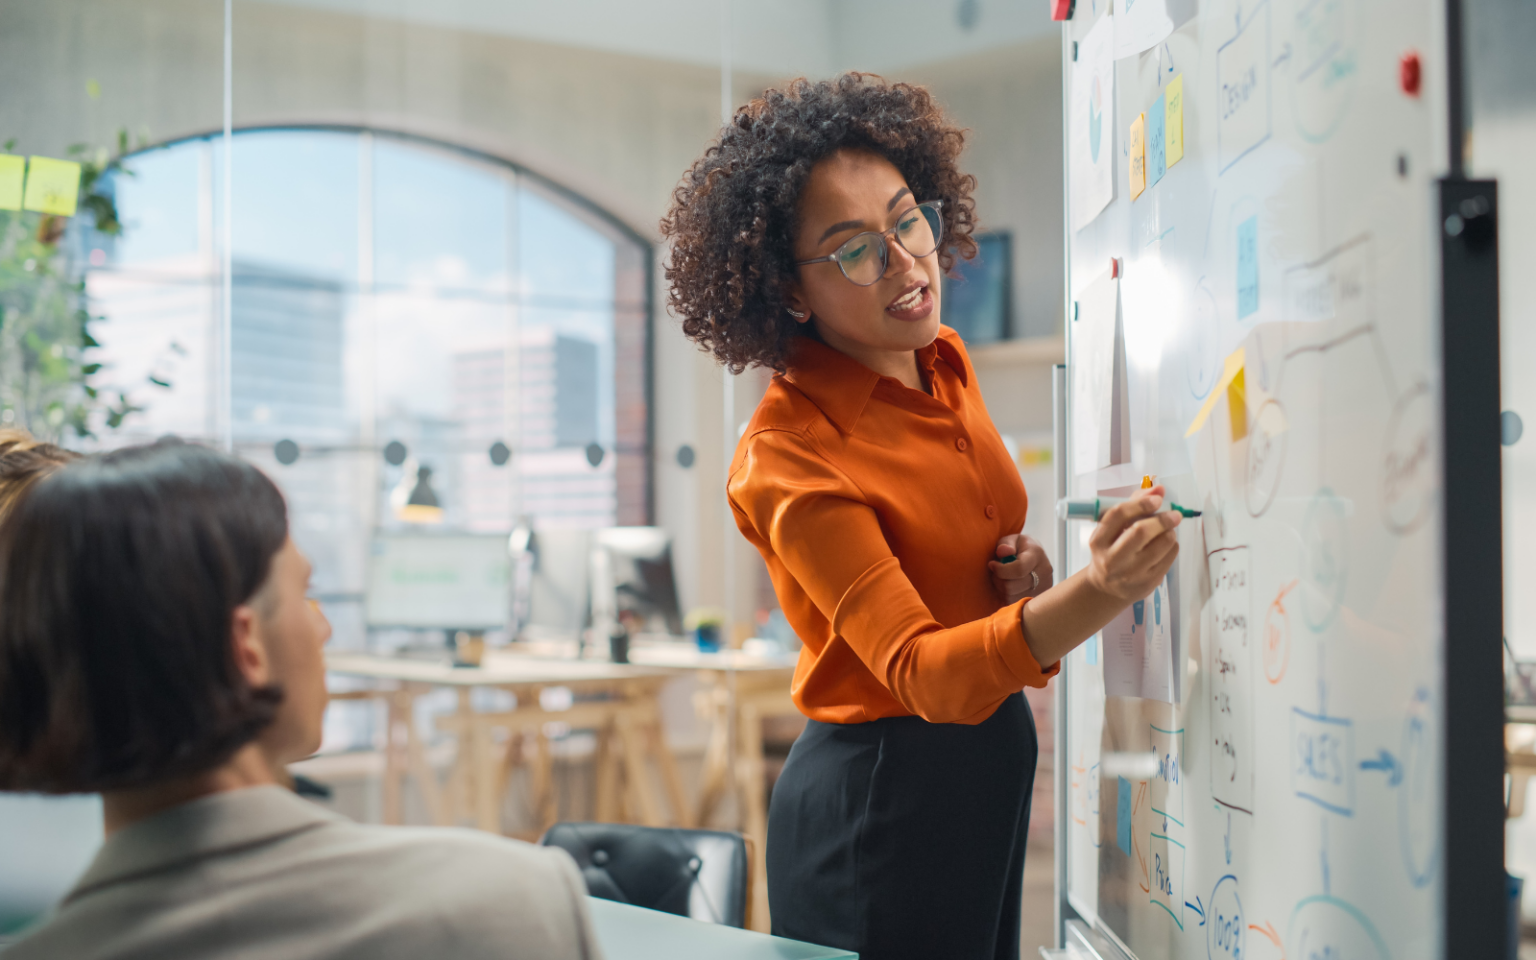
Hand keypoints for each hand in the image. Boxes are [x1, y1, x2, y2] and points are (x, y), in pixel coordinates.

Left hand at [989, 533, 1052, 603]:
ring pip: (1012, 597)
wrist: (1036, 556)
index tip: (992, 564)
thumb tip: (1003, 551)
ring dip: (1002, 589)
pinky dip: (1008, 596)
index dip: (1000, 569)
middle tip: (995, 572)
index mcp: (1037, 554)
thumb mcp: (1012, 539)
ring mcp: (1043, 587)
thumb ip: (1005, 543)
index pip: (1018, 569)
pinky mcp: (1039, 597)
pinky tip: (1009, 586)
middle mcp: (1044, 572)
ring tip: (1003, 578)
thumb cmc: (1020, 547)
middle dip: (998, 580)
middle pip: (1012, 586)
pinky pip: (1016, 603)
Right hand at [1085, 486, 1180, 601]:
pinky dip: (1172, 546)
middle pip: (1141, 531)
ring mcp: (1131, 574)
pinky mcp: (1148, 583)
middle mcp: (1112, 559)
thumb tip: (1158, 488)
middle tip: (1174, 514)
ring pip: (1161, 545)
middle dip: (1162, 519)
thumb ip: (1134, 505)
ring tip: (1167, 530)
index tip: (1156, 499)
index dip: (1140, 503)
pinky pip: (1170, 558)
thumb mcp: (1112, 530)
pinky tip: (1165, 545)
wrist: (1107, 588)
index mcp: (1098, 541)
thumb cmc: (1110, 551)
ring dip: (1169, 532)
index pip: (1118, 515)